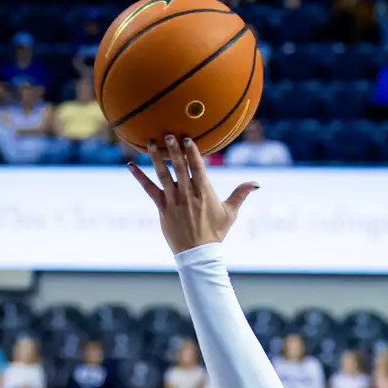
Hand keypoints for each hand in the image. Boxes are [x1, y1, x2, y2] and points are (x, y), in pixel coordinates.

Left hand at [128, 135, 258, 255]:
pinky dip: (139, 177)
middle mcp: (187, 194)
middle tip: (168, 134)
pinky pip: (149, 189)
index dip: (192, 152)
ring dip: (156, 158)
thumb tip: (257, 183)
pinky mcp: (162, 208)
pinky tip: (130, 166)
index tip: (188, 138)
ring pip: (163, 175)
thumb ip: (241, 194)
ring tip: (151, 143)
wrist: (198, 253)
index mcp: (204, 192)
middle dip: (174, 149)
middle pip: (179, 167)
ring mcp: (173, 200)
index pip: (197, 167)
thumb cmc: (215, 233)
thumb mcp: (231, 212)